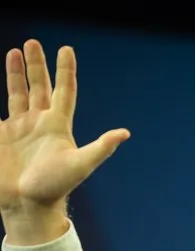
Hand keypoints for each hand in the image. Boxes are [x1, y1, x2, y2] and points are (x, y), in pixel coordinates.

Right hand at [0, 39, 128, 244]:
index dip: (66, 71)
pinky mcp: (1, 137)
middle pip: (39, 87)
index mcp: (59, 126)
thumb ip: (101, 148)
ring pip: (18, 94)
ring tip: (15, 51)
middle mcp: (39, 123)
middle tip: (32, 43)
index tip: (66, 48)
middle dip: (36, 65)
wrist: (28, 206)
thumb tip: (125, 133)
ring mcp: (19, 129)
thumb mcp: (81, 165)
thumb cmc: (56, 187)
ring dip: (16, 74)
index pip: (64, 91)